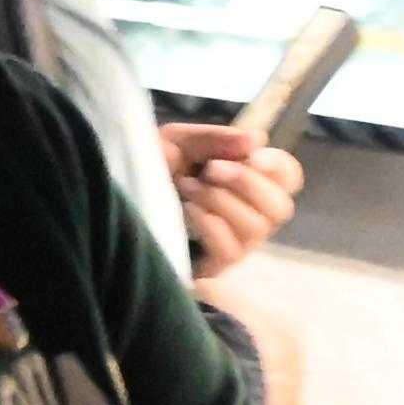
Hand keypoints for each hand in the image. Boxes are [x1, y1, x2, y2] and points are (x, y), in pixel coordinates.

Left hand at [158, 126, 300, 277]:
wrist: (114, 194)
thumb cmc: (152, 168)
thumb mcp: (178, 141)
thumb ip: (215, 139)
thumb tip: (257, 140)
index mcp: (247, 180)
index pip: (289, 178)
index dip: (278, 166)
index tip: (252, 155)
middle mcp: (249, 214)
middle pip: (281, 208)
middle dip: (248, 183)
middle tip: (211, 170)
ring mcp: (234, 242)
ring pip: (256, 229)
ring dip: (220, 200)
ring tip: (187, 187)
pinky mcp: (213, 265)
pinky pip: (231, 251)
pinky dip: (211, 225)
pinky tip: (187, 210)